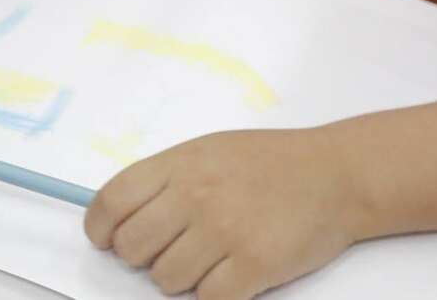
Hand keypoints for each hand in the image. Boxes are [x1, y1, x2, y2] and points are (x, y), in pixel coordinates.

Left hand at [85, 127, 364, 299]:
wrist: (336, 174)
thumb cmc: (271, 163)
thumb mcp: (209, 151)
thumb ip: (166, 179)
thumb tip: (119, 217)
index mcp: (179, 164)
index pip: (112, 201)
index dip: (100, 229)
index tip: (106, 240)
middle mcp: (196, 196)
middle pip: (133, 248)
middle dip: (142, 258)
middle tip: (166, 252)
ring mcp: (224, 232)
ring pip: (166, 280)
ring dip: (182, 278)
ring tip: (210, 258)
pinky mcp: (253, 266)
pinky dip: (214, 294)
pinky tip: (231, 275)